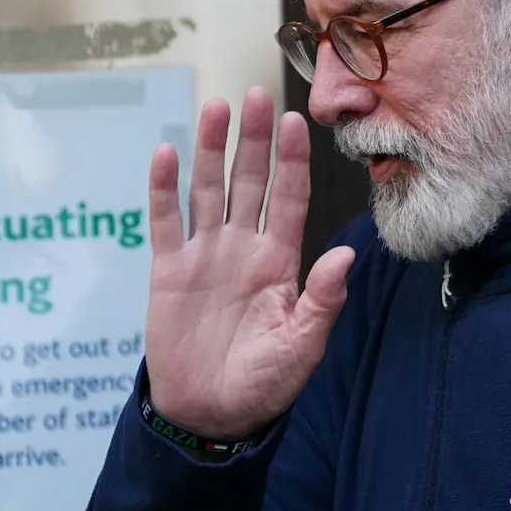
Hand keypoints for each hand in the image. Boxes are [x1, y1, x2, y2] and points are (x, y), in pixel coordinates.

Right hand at [143, 86, 353, 439]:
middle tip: (256, 94)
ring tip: (216, 107)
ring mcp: (205, 255)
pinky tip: (166, 152)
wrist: (211, 415)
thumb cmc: (265, 383)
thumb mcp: (301, 346)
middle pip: (249, 182)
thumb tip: (347, 256)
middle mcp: (244, 248)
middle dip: (254, 140)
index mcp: (280, 262)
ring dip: (212, 149)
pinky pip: (165, 222)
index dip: (291, 161)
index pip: (289, 199)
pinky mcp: (169, 271)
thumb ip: (321, 300)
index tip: (296, 122)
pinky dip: (163, 189)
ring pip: (208, 190)